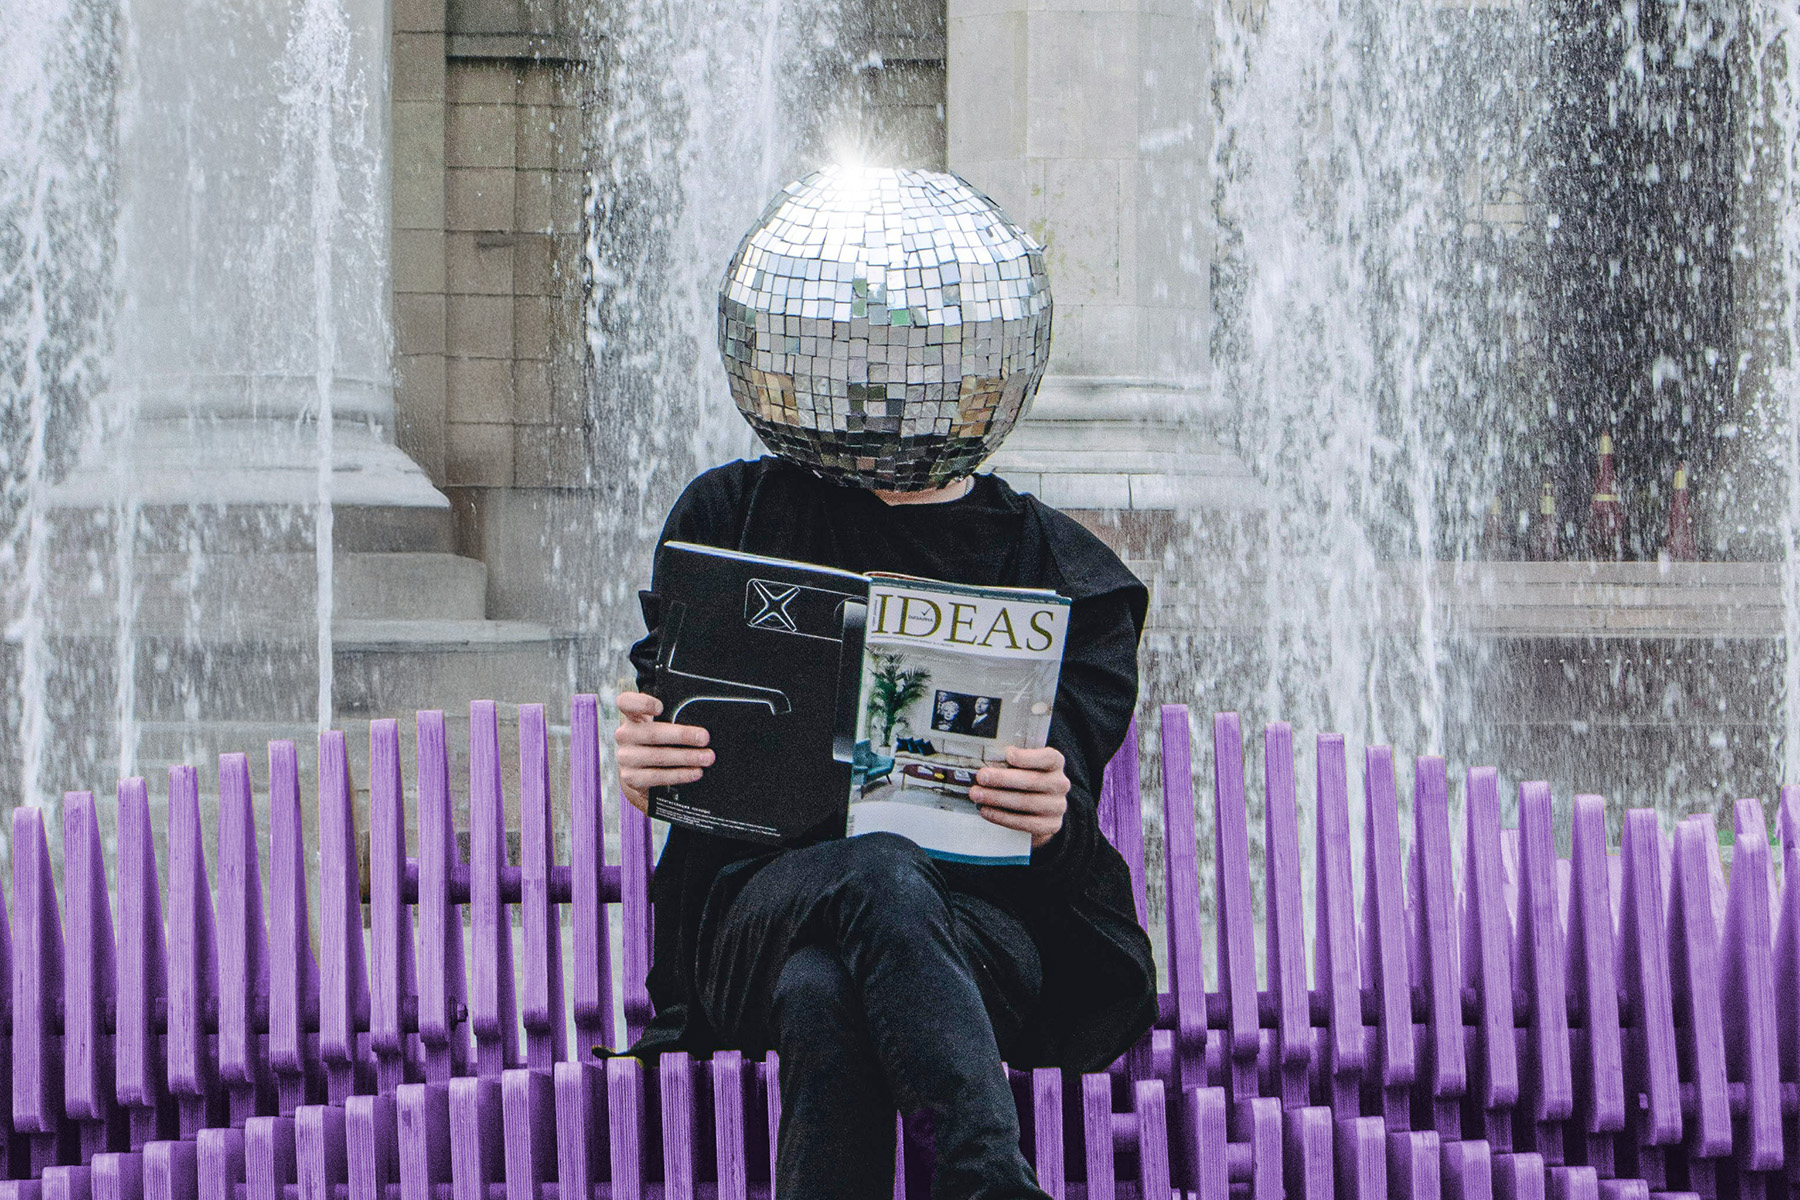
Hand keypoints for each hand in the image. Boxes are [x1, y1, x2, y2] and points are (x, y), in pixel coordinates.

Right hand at [614, 691, 712, 814]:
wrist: (641, 771)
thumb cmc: (657, 741)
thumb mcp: (660, 725)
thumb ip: (672, 717)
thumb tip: (701, 725)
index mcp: (632, 716)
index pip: (627, 702)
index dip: (642, 703)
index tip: (660, 708)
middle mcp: (625, 735)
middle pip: (653, 733)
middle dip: (682, 736)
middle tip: (704, 738)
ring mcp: (625, 757)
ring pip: (659, 756)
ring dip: (687, 757)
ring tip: (707, 757)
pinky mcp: (630, 777)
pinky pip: (658, 776)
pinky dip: (680, 774)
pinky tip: (695, 772)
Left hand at [969, 746, 1068, 848]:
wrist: (1039, 810)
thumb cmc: (1025, 780)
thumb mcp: (1023, 766)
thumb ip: (1010, 761)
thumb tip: (986, 759)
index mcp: (1055, 763)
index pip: (1048, 758)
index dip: (1028, 757)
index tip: (1008, 754)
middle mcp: (1060, 784)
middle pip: (1032, 781)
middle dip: (1002, 779)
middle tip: (981, 777)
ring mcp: (1057, 806)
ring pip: (1026, 802)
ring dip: (997, 798)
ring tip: (977, 795)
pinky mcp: (1050, 825)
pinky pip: (1024, 823)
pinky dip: (1002, 817)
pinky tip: (986, 811)